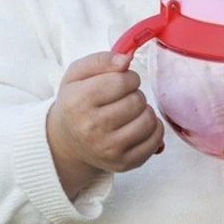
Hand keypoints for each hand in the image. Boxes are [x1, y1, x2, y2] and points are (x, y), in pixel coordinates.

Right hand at [47, 51, 164, 197]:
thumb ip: (101, 60)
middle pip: (137, 100)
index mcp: (78, 102)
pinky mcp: (124, 163)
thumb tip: (125, 60)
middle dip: (134, 94)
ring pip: (149, 119)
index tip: (120, 82)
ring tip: (129, 112)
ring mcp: (109, 149)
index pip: (122, 81)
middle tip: (122, 99)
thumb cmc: (77, 101)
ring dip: (144, 111)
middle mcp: (91, 128)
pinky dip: (153, 128)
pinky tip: (138, 125)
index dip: (128, 77)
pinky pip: (156, 139)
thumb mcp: (77, 74)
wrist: (68, 140)